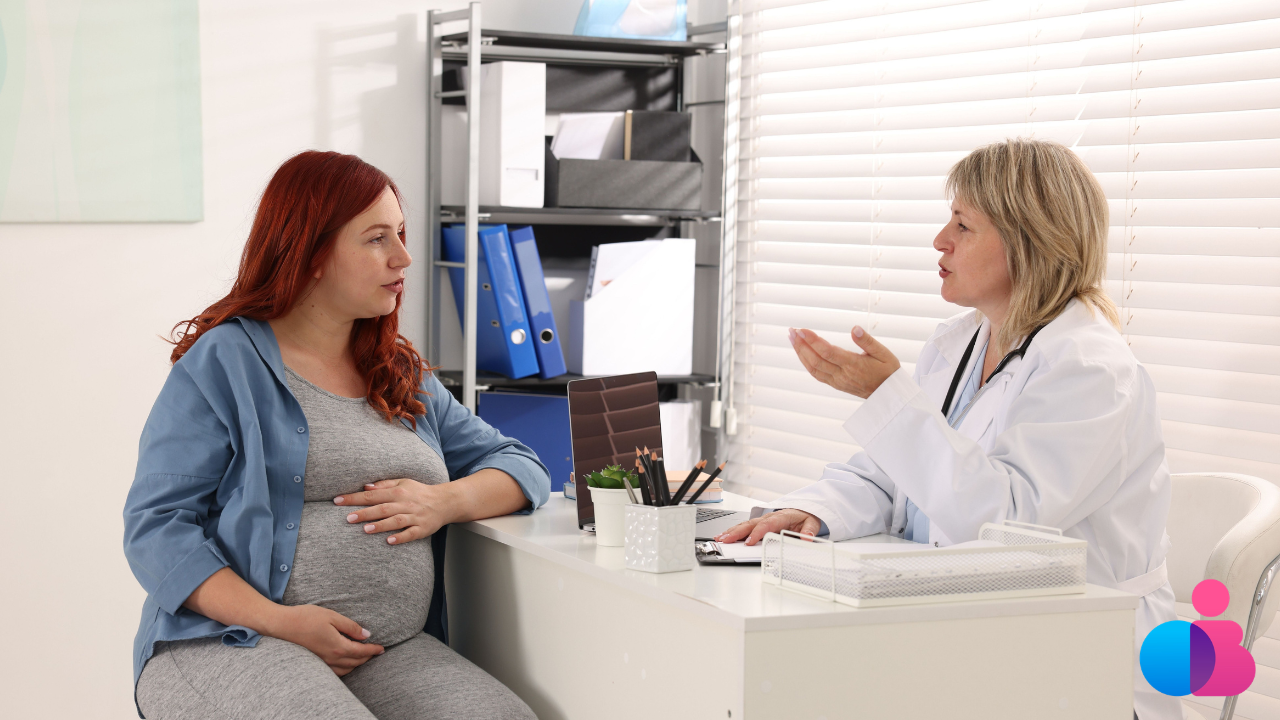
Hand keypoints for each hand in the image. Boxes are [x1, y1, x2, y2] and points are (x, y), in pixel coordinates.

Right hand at [267, 604, 383, 675]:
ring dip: (357, 664)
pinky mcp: (315, 662)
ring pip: (346, 669)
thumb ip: (351, 627)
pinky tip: (346, 662)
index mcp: (338, 646)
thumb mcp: (332, 616)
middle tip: (376, 652)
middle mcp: (331, 658)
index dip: (373, 650)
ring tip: (364, 656)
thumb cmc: (306, 618)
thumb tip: (366, 634)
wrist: (282, 625)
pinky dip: (345, 668)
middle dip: (367, 657)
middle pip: (356, 662)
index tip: (382, 648)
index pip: (361, 652)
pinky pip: (335, 671)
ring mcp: (322, 662)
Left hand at [335, 478, 452, 544]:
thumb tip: (365, 487)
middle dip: (365, 513)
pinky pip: (411, 533)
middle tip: (348, 518)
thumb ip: (384, 485)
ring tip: (365, 529)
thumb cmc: (420, 493)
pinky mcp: (422, 529)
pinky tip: (390, 541)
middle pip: (382, 508)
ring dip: (381, 525)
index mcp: (398, 492)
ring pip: (396, 520)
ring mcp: (414, 517)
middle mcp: (405, 504)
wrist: (446, 502)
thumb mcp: (403, 483)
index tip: (337, 501)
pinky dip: (401, 537)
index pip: (372, 495)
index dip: (354, 498)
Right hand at [714, 508, 821, 545]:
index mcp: (780, 517)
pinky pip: (744, 527)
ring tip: (721, 539)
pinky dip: (733, 531)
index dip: (757, 533)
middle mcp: (768, 517)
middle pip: (750, 524)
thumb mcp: (812, 523)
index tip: (750, 542)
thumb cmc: (805, 517)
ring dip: (732, 532)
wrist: (803, 510)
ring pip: (744, 525)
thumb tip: (807, 538)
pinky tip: (724, 536)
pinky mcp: (758, 524)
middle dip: (737, 533)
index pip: (767, 525)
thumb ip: (809, 531)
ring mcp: (762, 520)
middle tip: (727, 541)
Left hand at [789, 326, 900, 398]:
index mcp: (854, 365)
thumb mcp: (884, 353)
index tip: (801, 330)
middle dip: (801, 345)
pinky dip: (806, 363)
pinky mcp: (835, 384)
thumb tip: (854, 328)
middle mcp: (843, 375)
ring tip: (792, 339)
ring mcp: (837, 381)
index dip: (812, 341)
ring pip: (813, 368)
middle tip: (792, 331)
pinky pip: (816, 374)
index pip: (828, 352)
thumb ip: (867, 341)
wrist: (889, 395)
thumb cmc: (887, 371)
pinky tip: (801, 352)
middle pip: (816, 360)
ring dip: (800, 353)